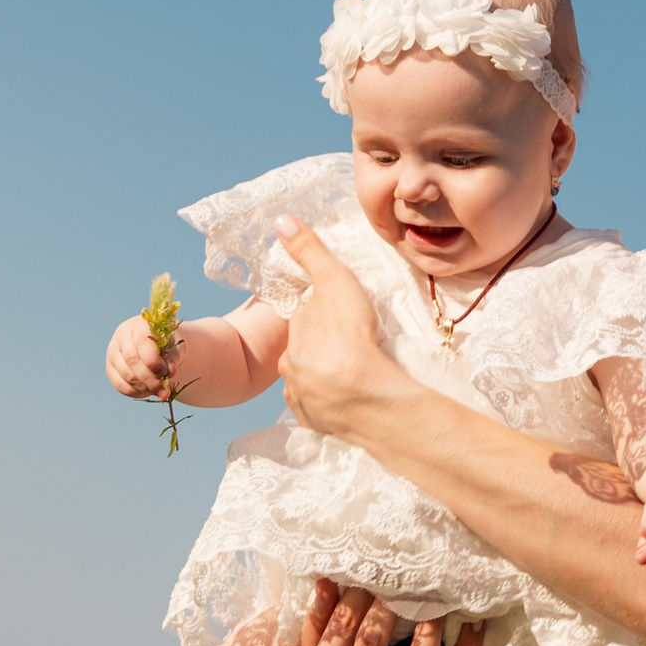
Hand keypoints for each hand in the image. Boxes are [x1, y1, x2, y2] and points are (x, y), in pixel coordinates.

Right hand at [106, 314, 176, 399]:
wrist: (157, 345)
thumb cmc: (167, 344)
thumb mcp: (175, 346)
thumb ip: (173, 358)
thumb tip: (170, 372)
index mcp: (139, 324)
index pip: (142, 342)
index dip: (153, 361)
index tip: (166, 373)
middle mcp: (122, 335)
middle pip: (132, 360)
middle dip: (150, 379)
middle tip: (164, 392)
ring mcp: (113, 352)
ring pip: (126, 375)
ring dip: (145, 387)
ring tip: (159, 391)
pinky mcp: (110, 368)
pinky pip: (120, 385)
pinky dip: (136, 392)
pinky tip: (148, 392)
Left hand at [274, 217, 404, 435]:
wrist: (365, 395)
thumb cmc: (351, 335)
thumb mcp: (333, 281)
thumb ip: (308, 251)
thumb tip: (280, 220)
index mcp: (294, 337)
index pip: (305, 322)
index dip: (322, 319)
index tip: (340, 322)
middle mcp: (291, 369)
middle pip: (306, 355)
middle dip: (323, 352)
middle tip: (350, 352)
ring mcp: (303, 400)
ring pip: (310, 385)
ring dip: (325, 381)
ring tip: (352, 380)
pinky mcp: (316, 425)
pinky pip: (321, 414)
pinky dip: (332, 408)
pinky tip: (347, 404)